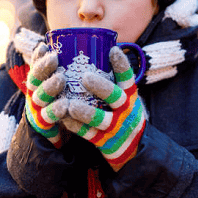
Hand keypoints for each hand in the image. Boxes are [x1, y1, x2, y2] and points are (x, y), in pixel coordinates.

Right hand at [25, 43, 68, 147]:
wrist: (57, 133)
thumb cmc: (67, 101)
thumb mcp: (69, 85)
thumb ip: (77, 71)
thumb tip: (106, 49)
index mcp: (41, 82)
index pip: (37, 65)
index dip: (39, 56)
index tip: (46, 46)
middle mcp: (36, 93)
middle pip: (35, 79)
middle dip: (44, 67)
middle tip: (55, 59)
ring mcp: (38, 109)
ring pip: (40, 97)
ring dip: (49, 87)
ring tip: (60, 79)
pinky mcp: (44, 125)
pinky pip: (48, 118)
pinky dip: (54, 112)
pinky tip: (63, 107)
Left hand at [63, 46, 146, 170]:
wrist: (134, 148)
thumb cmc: (123, 114)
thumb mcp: (126, 98)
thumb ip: (113, 81)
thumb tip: (96, 49)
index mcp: (130, 96)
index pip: (128, 78)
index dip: (122, 64)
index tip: (113, 50)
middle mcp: (125, 110)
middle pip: (115, 96)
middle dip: (101, 87)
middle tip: (85, 76)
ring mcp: (116, 127)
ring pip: (100, 119)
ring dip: (85, 111)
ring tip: (70, 104)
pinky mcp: (105, 142)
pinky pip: (88, 134)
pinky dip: (76, 126)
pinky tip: (64, 118)